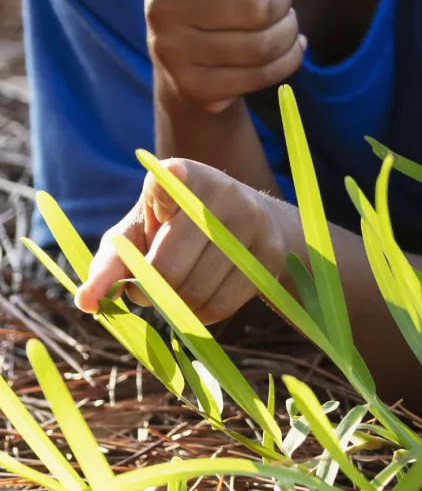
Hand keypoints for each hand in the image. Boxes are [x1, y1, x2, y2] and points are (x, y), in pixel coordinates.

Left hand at [75, 159, 294, 324]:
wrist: (256, 223)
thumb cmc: (179, 228)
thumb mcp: (141, 231)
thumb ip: (111, 262)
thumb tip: (86, 302)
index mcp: (182, 176)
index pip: (163, 188)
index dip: (156, 208)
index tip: (162, 205)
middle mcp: (221, 191)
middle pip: (167, 268)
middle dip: (148, 290)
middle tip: (147, 288)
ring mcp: (251, 222)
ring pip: (194, 291)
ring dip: (174, 306)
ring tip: (175, 291)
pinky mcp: (268, 254)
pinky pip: (220, 306)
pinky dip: (199, 315)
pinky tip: (199, 298)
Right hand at [145, 0, 309, 113]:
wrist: (184, 55)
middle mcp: (159, 8)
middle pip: (256, 8)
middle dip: (283, 1)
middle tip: (278, 0)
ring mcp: (172, 53)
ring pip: (264, 45)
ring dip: (289, 30)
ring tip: (283, 23)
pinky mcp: (194, 87)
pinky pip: (263, 74)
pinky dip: (288, 58)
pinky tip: (282, 49)